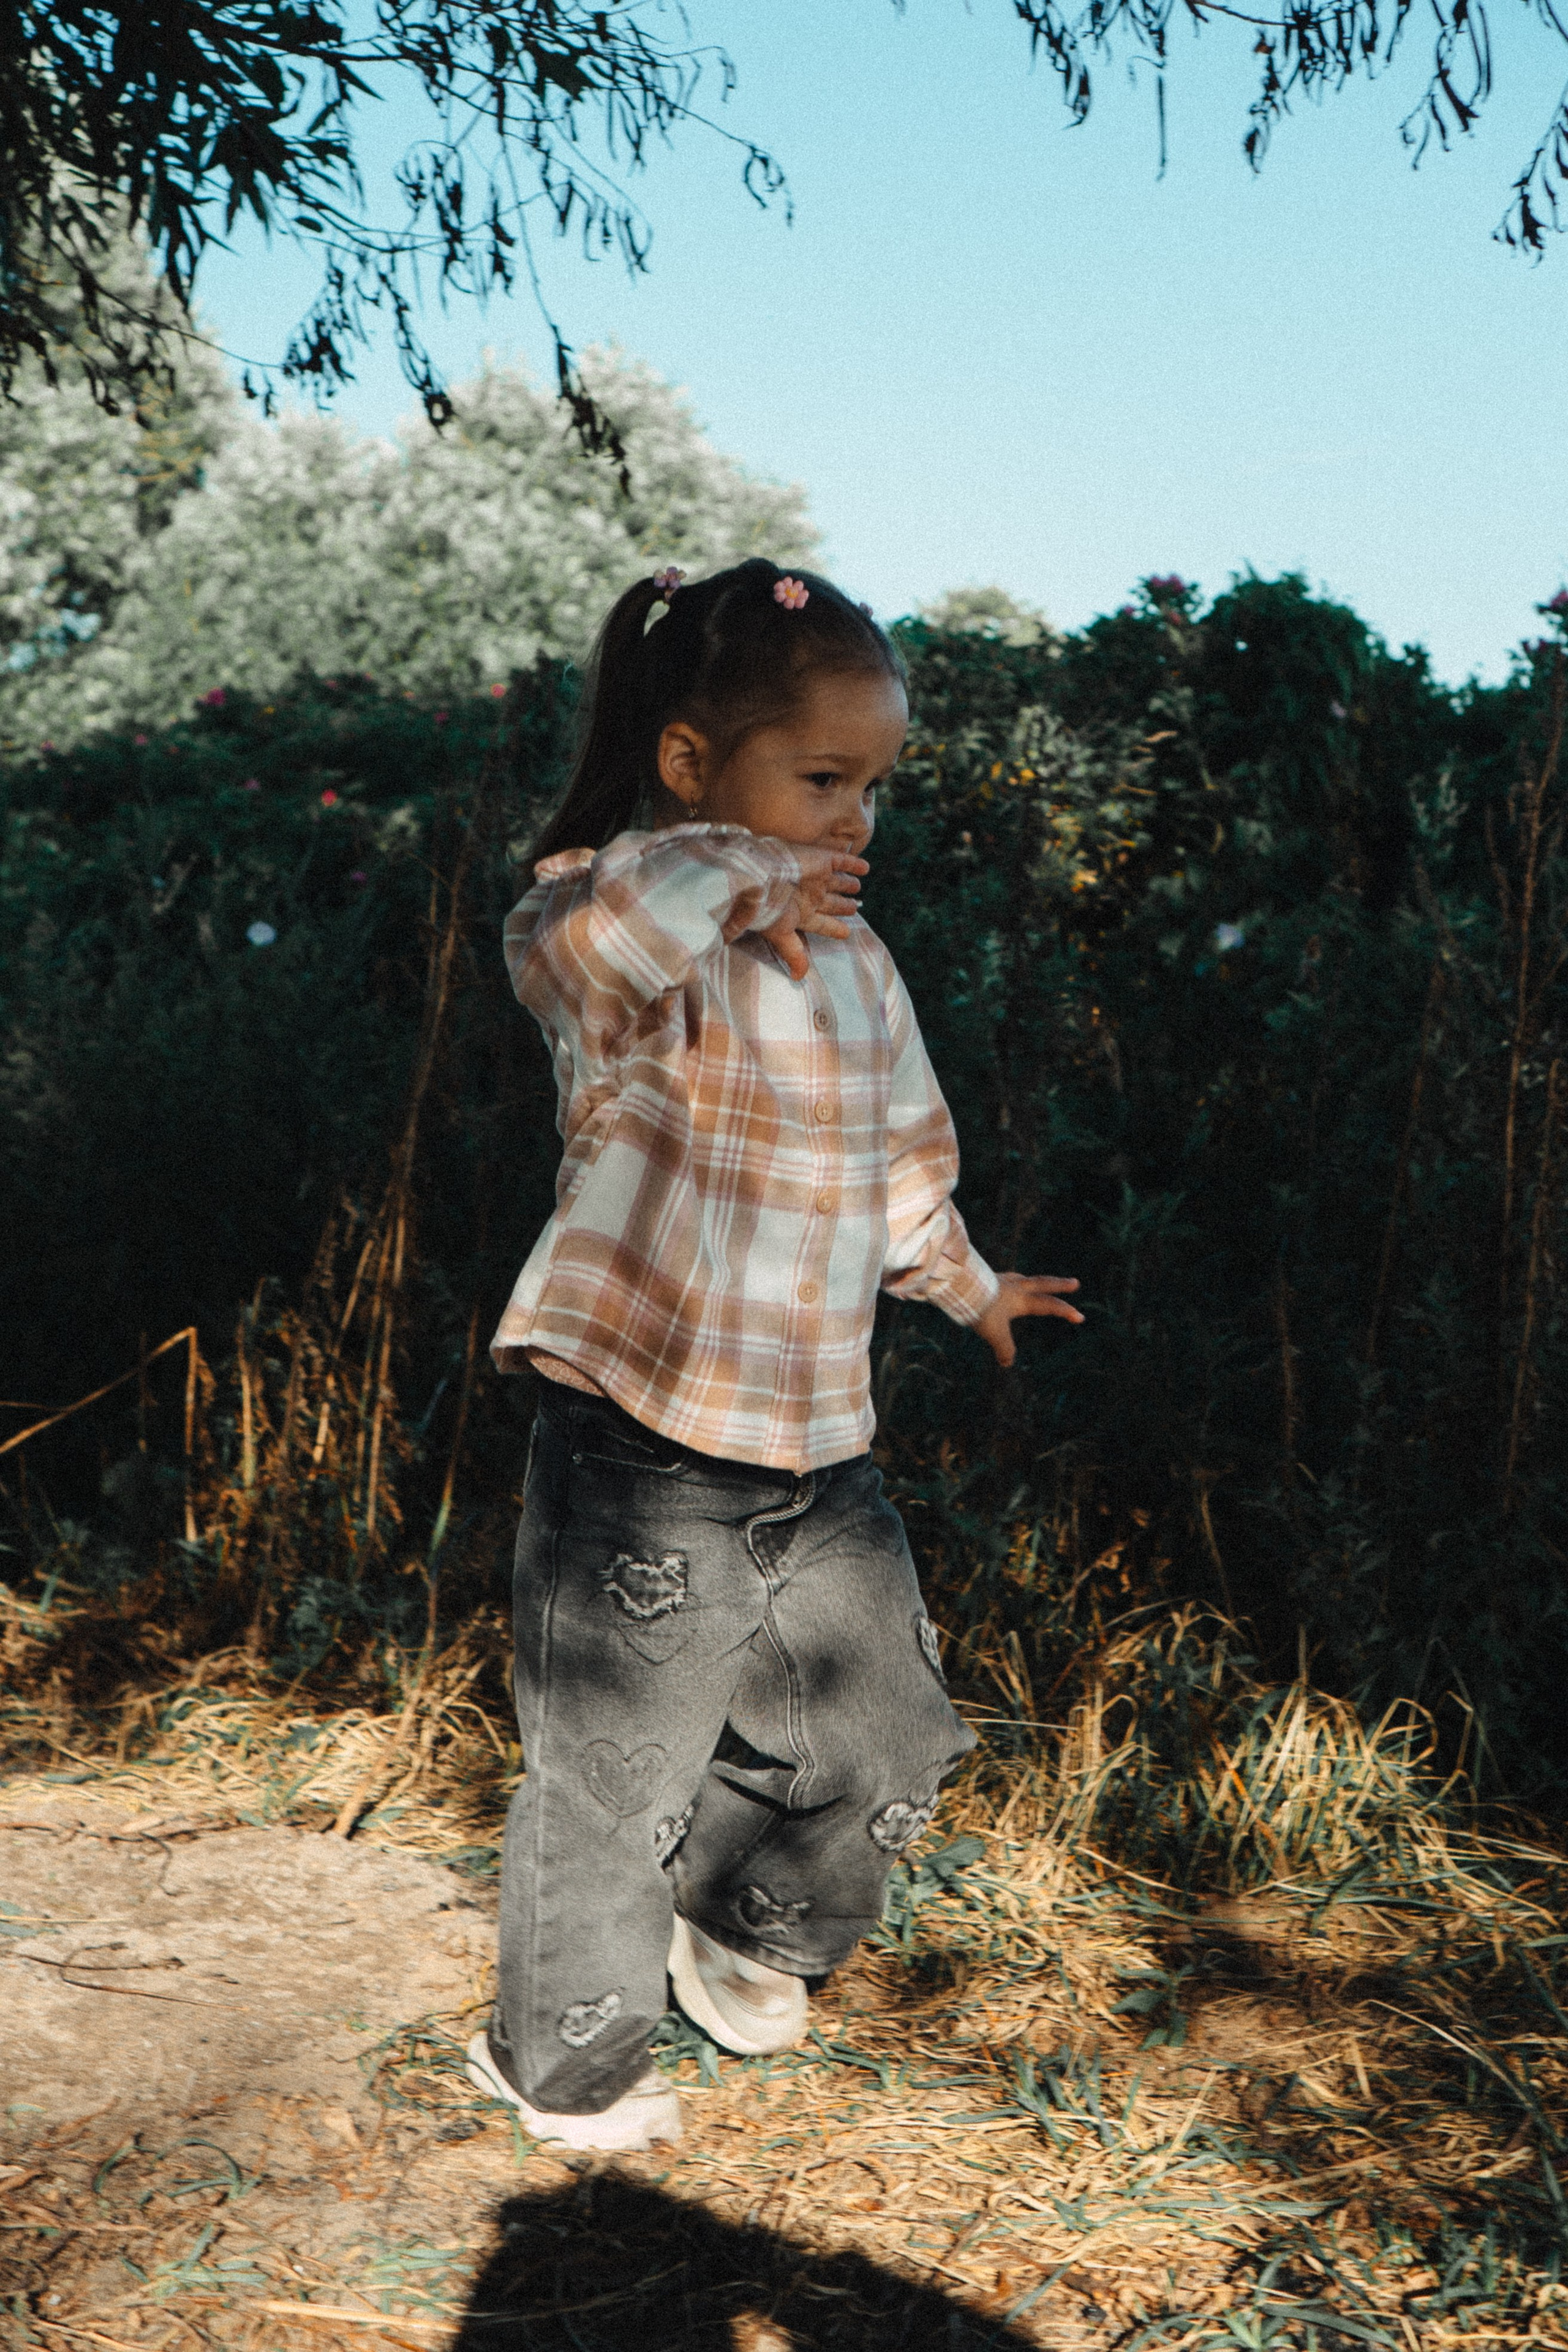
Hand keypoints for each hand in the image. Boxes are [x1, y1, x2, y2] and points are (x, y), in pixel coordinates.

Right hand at [762, 848, 868, 980]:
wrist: (762, 876)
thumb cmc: (769, 908)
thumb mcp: (782, 935)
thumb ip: (794, 954)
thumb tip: (799, 978)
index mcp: (801, 914)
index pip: (822, 924)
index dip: (834, 929)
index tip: (845, 933)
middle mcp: (809, 896)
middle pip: (831, 903)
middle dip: (842, 906)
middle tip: (854, 908)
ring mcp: (816, 877)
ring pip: (837, 883)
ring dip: (848, 885)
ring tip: (857, 887)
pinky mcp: (821, 859)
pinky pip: (842, 861)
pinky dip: (854, 865)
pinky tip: (865, 868)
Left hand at [974, 1272, 1083, 1367]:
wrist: (960, 1286)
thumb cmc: (980, 1308)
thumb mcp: (994, 1333)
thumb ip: (1004, 1348)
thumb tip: (1007, 1362)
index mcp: (1021, 1300)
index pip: (1049, 1306)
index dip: (1065, 1312)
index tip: (1080, 1317)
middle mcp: (1015, 1286)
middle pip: (1043, 1283)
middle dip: (1060, 1285)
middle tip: (1075, 1283)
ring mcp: (1000, 1279)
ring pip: (1022, 1278)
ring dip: (1032, 1281)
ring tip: (1033, 1282)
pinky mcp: (986, 1278)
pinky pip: (1004, 1279)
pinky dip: (1009, 1281)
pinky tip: (1003, 1283)